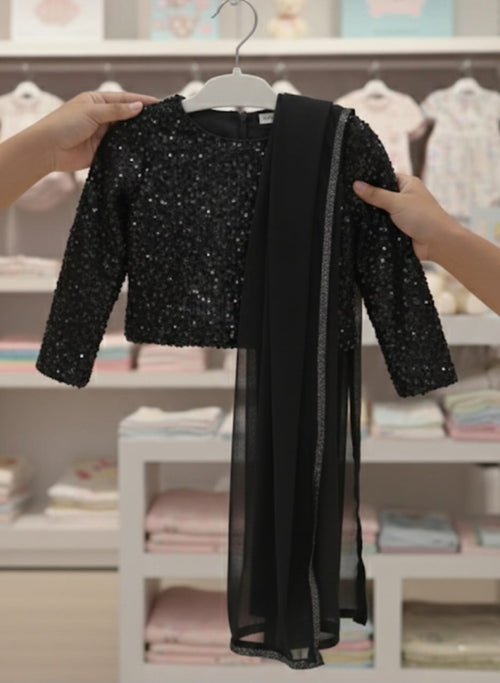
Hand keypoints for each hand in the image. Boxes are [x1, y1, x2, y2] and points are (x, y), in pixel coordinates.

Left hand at [36, 90, 158, 173]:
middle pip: (127, 116)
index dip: (141, 101)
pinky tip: (142, 149)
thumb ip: (116, 111)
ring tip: (156, 135)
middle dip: (142, 118)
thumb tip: (138, 107)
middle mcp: (102, 117)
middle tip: (162, 121)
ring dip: (137, 134)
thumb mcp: (92, 112)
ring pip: (125, 133)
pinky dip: (129, 149)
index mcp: (97, 101)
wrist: (49, 149)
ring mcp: (103, 135)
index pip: (124, 99)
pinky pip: (120, 149)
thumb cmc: (64, 124)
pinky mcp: (103, 151)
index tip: (159, 104)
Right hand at [353, 174, 456, 261]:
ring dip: (371, 215)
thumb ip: (375, 195)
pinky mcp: (398, 228)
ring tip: (349, 212)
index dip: (370, 180)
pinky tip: (360, 226)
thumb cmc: (423, 217)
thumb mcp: (397, 202)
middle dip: (368, 200)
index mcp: (407, 184)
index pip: (385, 178)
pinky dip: (375, 227)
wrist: (438, 243)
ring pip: (380, 212)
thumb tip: (356, 185)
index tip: (352, 182)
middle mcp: (404, 197)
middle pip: (380, 196)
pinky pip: (383, 225)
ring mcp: (401, 214)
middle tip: (347, 198)